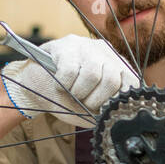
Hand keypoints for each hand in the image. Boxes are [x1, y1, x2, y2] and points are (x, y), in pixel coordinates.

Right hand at [2, 35, 139, 125]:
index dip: (119, 101)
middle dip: (96, 100)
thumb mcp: (88, 109)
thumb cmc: (64, 99)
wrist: (33, 87)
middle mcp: (104, 53)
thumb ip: (104, 112)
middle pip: (112, 79)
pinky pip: (70, 71)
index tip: (106, 110)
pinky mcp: (65, 46)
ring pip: (92, 74)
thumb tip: (115, 117)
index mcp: (115, 67)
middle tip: (83, 103)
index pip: (131, 82)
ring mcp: (85, 46)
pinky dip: (63, 85)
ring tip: (69, 93)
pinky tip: (59, 85)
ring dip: (78, 93)